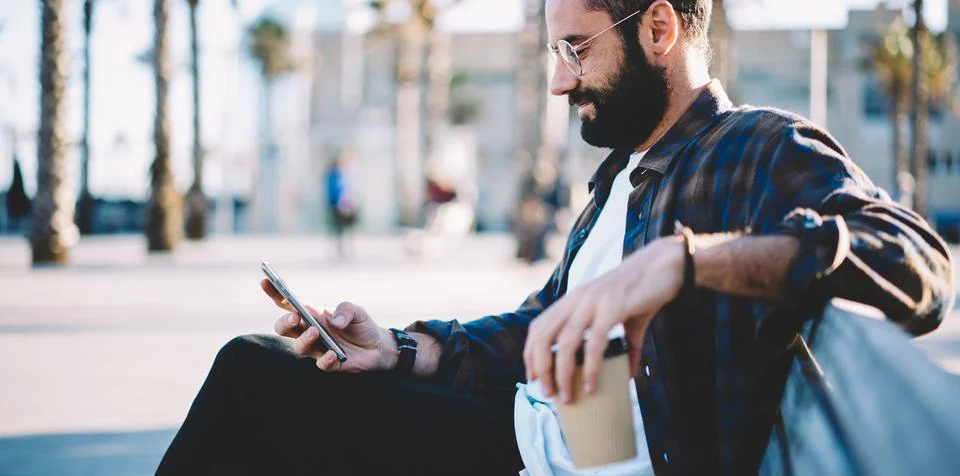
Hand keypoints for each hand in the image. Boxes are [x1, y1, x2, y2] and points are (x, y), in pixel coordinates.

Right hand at [262, 280, 396, 372]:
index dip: (274, 293)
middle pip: (284, 328)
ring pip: (298, 346)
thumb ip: (347, 310)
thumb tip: (335, 322)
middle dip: (284, 322)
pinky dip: (325, 359)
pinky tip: (333, 354)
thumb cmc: (361, 325)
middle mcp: (310, 331)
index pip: (287, 304)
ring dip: (304, 339)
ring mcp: (318, 348)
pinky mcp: (329, 364)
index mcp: (312, 314)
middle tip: (296, 317)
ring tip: (315, 332)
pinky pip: (321, 363)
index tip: (264, 280)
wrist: (378, 347)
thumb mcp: (357, 311)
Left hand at [522, 237, 685, 402]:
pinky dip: (590, 368)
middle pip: (543, 337)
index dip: (530, 353)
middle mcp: (576, 299)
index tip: (534, 378)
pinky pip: (594, 342)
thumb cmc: (642, 291)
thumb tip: (626, 376)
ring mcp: (592, 302)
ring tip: (567, 397)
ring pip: (565, 343)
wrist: (665, 264)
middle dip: (541, 369)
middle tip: (549, 393)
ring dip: (562, 374)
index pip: (539, 327)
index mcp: (573, 300)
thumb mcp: (624, 319)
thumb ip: (622, 346)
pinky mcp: (612, 307)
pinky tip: (591, 386)